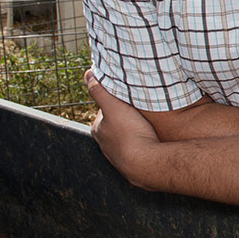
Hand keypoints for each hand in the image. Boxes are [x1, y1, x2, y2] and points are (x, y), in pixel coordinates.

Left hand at [85, 69, 160, 187]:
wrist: (146, 163)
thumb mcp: (113, 107)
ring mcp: (119, 155)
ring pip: (126, 136)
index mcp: (98, 130)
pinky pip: (137, 147)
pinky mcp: (134, 163)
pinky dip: (142, 141)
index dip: (116, 100)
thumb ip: (100, 90)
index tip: (128, 96)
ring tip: (147, 122)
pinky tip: (151, 137)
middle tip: (140, 107)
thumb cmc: (129, 134)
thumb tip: (88, 74)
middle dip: (125, 116)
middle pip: (115, 123)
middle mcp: (105, 144)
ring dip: (135, 129)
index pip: (105, 110)